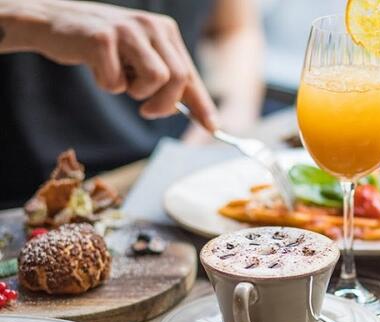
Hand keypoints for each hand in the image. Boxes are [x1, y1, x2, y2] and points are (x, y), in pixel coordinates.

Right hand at [0, 0, 217, 129]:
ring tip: (120, 80)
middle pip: (178, 78)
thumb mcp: (139, 57)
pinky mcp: (102, 38)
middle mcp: (151, 25)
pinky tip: (97, 68)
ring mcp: (127, 30)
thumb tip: (192, 113)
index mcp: (165, 30)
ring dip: (136, 92)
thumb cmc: (101, 46)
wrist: (52, 22)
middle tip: (147, 110)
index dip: (201, 103)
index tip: (212, 127)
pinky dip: (107, 84)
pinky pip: (117, 81)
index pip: (189, 73)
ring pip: (156, 78)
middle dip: (165, 104)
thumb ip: (165, 79)